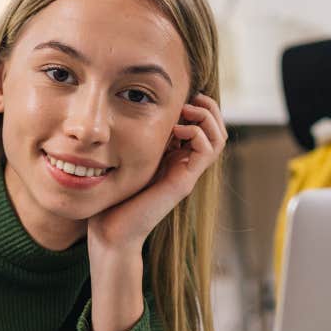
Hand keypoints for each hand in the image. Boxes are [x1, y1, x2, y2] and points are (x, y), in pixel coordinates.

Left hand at [87, 92, 227, 254]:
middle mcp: (185, 165)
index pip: (203, 126)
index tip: (178, 97)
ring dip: (206, 117)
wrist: (111, 232)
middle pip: (217, 130)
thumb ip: (134, 138)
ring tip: (186, 110)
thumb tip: (131, 109)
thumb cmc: (112, 198)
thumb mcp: (124, 158)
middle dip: (208, 107)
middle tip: (189, 99)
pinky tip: (176, 130)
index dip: (197, 106)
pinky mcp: (184, 182)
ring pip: (218, 138)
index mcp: (173, 158)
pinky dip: (196, 132)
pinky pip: (207, 150)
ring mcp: (187, 174)